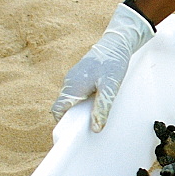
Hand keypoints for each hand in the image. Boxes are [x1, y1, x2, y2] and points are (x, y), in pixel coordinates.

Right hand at [51, 2, 154, 131]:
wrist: (116, 43)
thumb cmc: (112, 63)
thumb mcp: (110, 88)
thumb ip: (102, 108)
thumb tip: (95, 128)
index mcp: (73, 87)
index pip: (58, 109)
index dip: (63, 122)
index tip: (73, 132)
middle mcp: (69, 83)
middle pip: (64, 106)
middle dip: (74, 118)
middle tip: (88, 126)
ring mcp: (74, 78)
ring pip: (71, 99)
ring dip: (80, 109)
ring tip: (95, 115)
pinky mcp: (80, 76)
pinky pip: (77, 92)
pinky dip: (84, 100)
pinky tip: (98, 102)